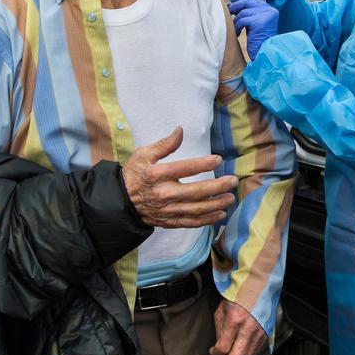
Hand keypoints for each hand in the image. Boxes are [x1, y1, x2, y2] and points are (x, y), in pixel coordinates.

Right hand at [122, 127, 237, 228]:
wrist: (121, 202)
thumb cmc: (134, 174)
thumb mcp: (143, 154)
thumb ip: (164, 144)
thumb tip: (181, 131)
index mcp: (156, 175)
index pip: (184, 168)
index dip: (203, 164)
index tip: (218, 159)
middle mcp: (163, 194)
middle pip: (195, 192)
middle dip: (217, 187)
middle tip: (233, 181)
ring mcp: (167, 210)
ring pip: (196, 209)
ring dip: (217, 204)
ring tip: (231, 197)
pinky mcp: (169, 221)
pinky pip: (191, 223)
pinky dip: (207, 220)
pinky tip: (221, 214)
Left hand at [210, 300, 267, 354]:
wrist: (259, 289)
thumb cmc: (238, 298)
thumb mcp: (222, 310)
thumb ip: (219, 329)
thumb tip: (218, 347)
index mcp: (234, 320)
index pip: (223, 347)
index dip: (215, 354)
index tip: (212, 352)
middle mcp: (248, 328)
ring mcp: (259, 333)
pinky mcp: (265, 336)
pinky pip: (254, 353)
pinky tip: (238, 351)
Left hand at [228, 0, 278, 59]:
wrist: (265, 53)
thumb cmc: (258, 41)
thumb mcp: (254, 23)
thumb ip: (249, 12)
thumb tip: (233, 2)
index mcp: (270, 10)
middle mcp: (269, 10)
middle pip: (247, 2)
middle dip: (235, 6)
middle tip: (228, 10)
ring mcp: (265, 15)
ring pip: (243, 12)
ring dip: (236, 21)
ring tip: (236, 29)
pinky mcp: (259, 22)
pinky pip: (242, 20)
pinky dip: (237, 27)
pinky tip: (238, 34)